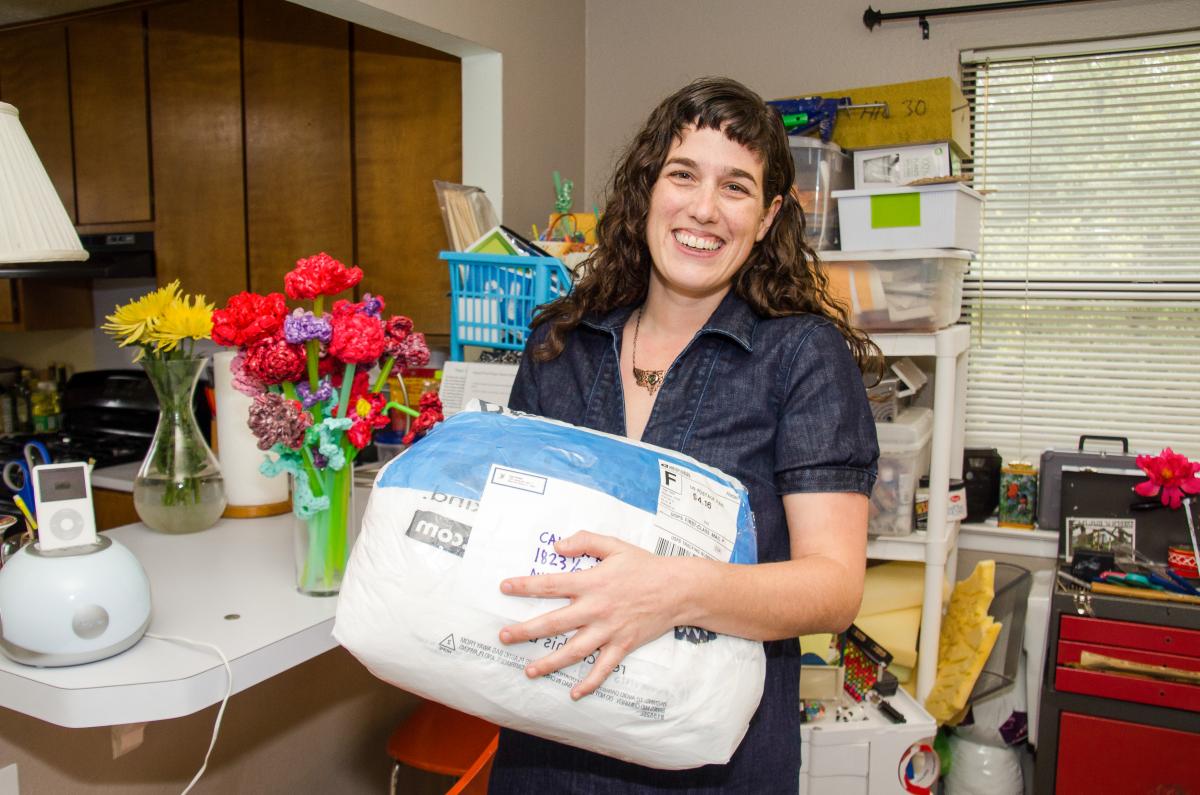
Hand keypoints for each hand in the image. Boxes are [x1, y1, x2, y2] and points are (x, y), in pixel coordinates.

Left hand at [498, 531, 686, 699]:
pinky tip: (575, 693)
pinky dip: (590, 683)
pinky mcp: (623, 645)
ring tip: (529, 671)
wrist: (678, 589)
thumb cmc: (645, 566)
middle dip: (526, 631)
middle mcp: (596, 609)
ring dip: (549, 663)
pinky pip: (603, 668)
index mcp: (591, 582)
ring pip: (574, 651)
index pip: (551, 585)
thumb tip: (557, 546)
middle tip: (504, 637)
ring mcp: (609, 630)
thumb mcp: (614, 546)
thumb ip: (585, 541)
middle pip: (554, 623)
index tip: (504, 588)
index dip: (525, 586)